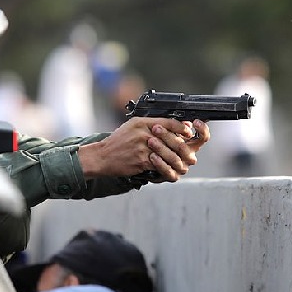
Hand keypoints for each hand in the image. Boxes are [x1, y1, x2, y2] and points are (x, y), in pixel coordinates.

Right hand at [78, 117, 208, 180]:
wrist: (102, 156)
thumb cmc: (118, 141)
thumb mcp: (133, 126)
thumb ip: (151, 124)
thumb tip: (173, 126)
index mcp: (142, 122)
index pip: (169, 122)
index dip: (182, 128)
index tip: (189, 132)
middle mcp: (143, 133)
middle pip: (172, 139)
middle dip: (183, 146)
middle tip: (189, 151)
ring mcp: (143, 147)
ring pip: (168, 153)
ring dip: (176, 159)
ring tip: (181, 162)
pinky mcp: (141, 160)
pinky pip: (159, 164)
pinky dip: (165, 168)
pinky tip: (168, 168)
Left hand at [147, 119, 209, 181]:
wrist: (150, 162)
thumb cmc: (162, 144)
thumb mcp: (169, 131)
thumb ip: (177, 125)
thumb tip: (186, 123)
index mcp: (192, 145)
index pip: (203, 137)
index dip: (202, 130)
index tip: (196, 122)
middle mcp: (189, 157)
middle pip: (183, 147)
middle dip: (168, 136)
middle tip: (156, 129)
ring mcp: (182, 167)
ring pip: (175, 158)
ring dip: (161, 149)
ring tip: (151, 141)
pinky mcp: (173, 176)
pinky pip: (168, 171)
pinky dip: (160, 163)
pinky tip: (153, 156)